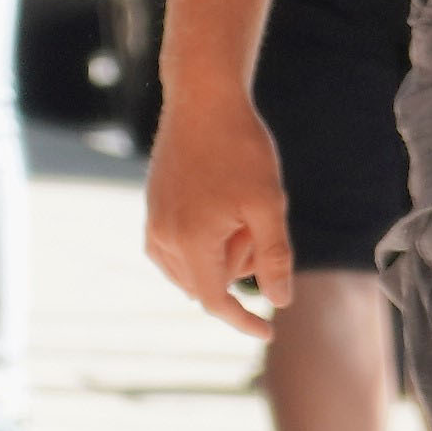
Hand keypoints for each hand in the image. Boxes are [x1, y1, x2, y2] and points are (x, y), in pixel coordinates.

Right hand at [141, 76, 293, 340]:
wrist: (203, 98)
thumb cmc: (240, 149)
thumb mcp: (269, 204)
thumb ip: (274, 258)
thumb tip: (279, 302)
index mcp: (190, 242)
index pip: (216, 302)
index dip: (244, 321)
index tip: (268, 332)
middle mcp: (162, 238)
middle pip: (206, 284)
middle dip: (238, 268)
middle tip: (258, 221)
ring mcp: (152, 222)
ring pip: (189, 269)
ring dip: (220, 256)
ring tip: (240, 211)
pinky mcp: (152, 208)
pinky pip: (175, 250)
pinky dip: (201, 247)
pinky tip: (222, 216)